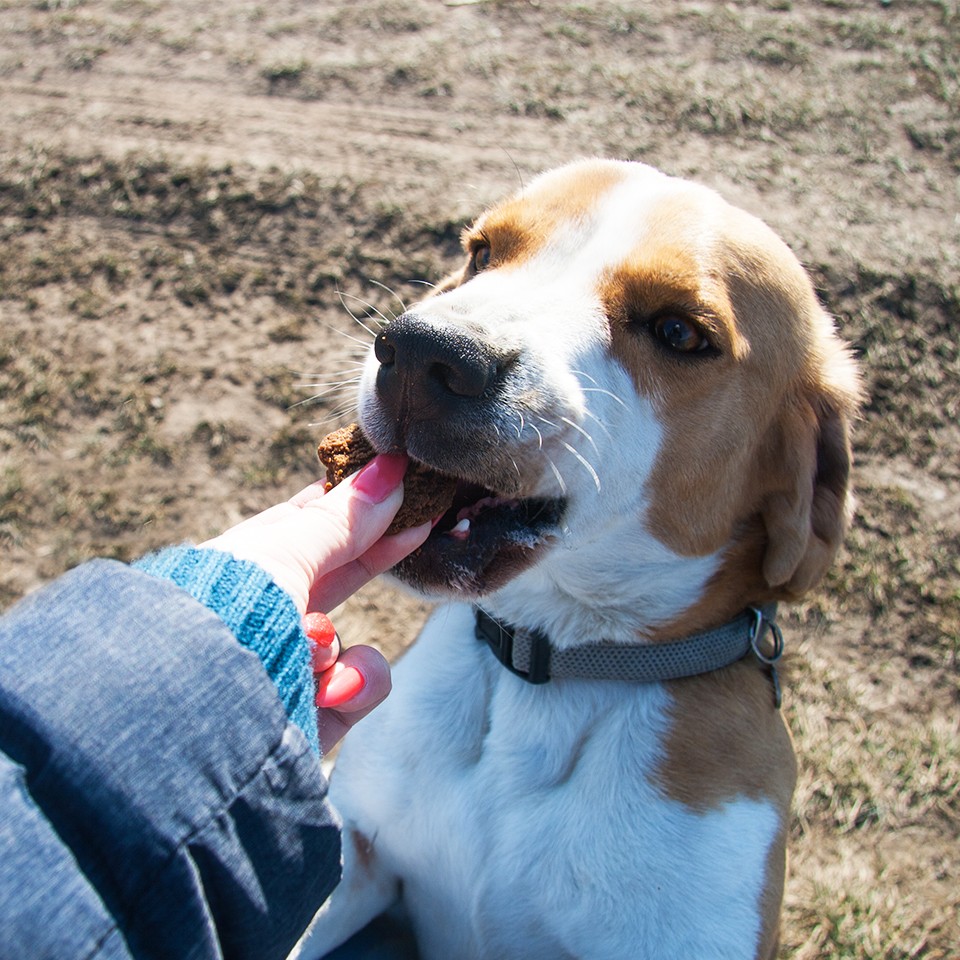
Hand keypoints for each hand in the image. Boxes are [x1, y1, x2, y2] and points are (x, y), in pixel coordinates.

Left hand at [201, 454, 430, 750]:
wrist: (195, 722)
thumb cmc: (226, 618)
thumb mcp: (285, 555)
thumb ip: (342, 519)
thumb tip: (390, 469)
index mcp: (244, 568)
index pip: (307, 524)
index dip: (355, 501)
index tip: (399, 478)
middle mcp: (266, 616)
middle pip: (339, 575)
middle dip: (376, 554)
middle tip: (421, 520)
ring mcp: (290, 666)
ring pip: (351, 643)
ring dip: (337, 646)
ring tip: (311, 655)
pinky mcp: (313, 714)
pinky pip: (362, 686)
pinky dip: (352, 686)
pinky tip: (327, 694)